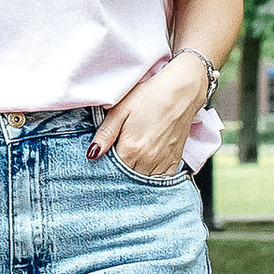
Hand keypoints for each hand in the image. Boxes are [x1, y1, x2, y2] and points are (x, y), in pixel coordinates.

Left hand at [90, 50, 211, 181]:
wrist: (181, 91)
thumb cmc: (149, 96)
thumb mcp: (120, 109)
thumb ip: (105, 134)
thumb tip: (92, 154)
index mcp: (131, 149)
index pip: (112, 172)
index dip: (105, 168)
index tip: (103, 161)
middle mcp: (148, 161)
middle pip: (128, 180)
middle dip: (119, 175)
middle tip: (115, 162)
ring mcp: (163, 163)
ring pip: (144, 182)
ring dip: (135, 177)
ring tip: (130, 163)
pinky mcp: (175, 161)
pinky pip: (162, 180)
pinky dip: (152, 178)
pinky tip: (146, 168)